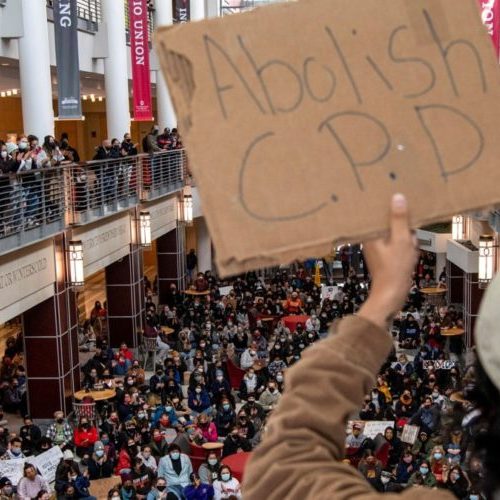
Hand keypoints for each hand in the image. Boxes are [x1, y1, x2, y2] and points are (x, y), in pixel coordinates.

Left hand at [358, 194, 417, 328]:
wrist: (392, 295)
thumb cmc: (395, 268)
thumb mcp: (401, 241)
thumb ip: (399, 220)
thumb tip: (397, 197)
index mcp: (369, 234)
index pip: (374, 212)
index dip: (383, 203)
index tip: (390, 191)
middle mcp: (370, 239)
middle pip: (386, 221)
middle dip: (400, 223)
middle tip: (409, 220)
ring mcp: (377, 247)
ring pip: (394, 232)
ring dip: (406, 236)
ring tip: (410, 244)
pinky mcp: (384, 255)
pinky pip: (397, 243)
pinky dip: (405, 245)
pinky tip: (412, 251)